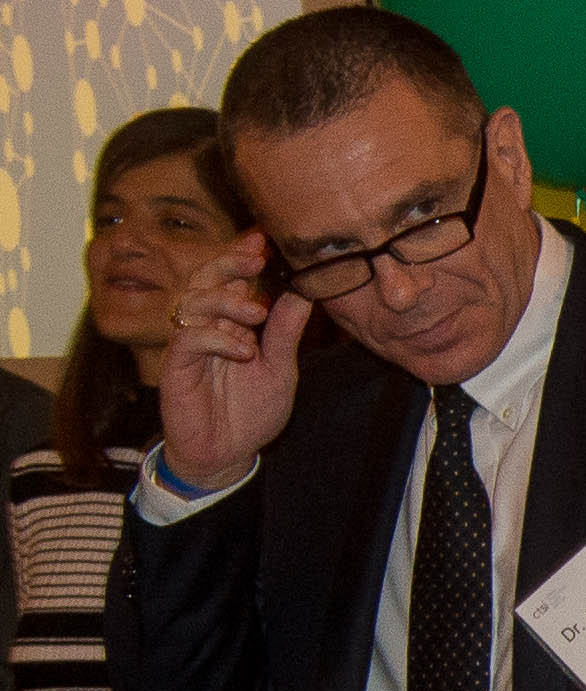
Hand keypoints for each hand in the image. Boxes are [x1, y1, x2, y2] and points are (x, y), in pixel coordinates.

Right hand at [157, 231, 311, 484]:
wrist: (228, 454)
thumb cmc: (250, 411)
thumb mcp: (280, 367)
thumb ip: (286, 331)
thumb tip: (305, 291)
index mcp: (230, 322)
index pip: (230, 279)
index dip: (241, 254)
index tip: (262, 236)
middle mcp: (206, 327)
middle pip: (205, 279)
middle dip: (228, 263)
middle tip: (255, 258)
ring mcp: (188, 344)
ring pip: (192, 302)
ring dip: (226, 302)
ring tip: (257, 315)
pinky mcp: (175, 366)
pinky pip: (188, 338)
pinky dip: (218, 338)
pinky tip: (244, 350)